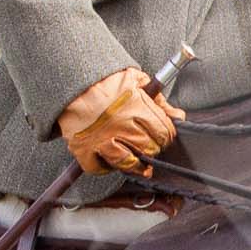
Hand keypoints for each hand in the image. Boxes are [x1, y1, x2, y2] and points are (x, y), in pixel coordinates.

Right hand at [57, 68, 187, 176]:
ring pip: (127, 162)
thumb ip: (159, 100)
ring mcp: (101, 139)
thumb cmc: (106, 80)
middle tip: (152, 147)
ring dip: (137, 165)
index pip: (163, 132)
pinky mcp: (83, 148)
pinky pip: (98, 167)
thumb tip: (178, 116)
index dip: (167, 136)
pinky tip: (111, 162)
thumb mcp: (137, 81)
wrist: (72, 81)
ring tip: (140, 165)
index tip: (165, 137)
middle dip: (154, 149)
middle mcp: (121, 125)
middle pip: (148, 148)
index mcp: (136, 107)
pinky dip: (105, 168)